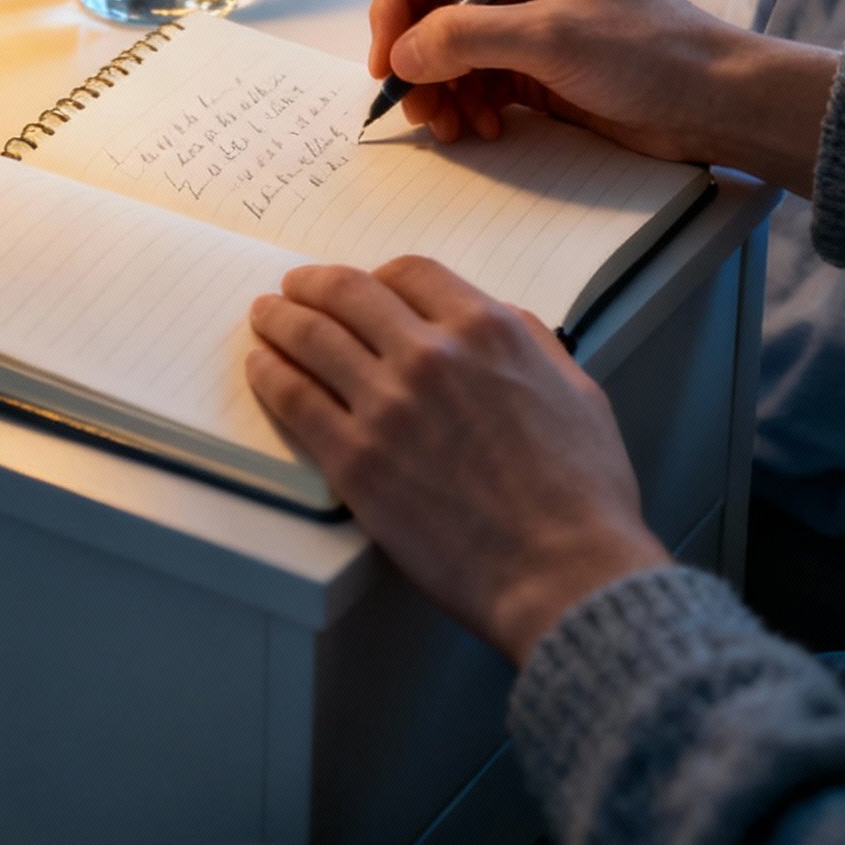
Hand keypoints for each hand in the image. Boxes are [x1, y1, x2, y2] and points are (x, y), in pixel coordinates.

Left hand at [247, 253, 666, 664]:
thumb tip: (498, 321)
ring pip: (313, 338)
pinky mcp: (355, 460)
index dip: (378, 275)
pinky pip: (295, 400)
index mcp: (487, 330)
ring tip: (264, 317)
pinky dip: (271, 375)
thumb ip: (533, 344)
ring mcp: (387, 405)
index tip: (362, 285)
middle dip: (313, 284)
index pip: (411, 273)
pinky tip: (261, 368)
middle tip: (293, 288)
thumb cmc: (583, 493)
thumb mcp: (578, 391)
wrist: (564, 571)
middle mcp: (430, 354)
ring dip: (280, 320)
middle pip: (349, 294)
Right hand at [369, 0, 837, 196]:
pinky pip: (472, 77)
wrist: (713, 101)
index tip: (388, 62)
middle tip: (417, 110)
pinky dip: (466, 105)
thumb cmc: (645, 51)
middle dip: (416, 57)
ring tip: (454, 129)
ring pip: (443, 46)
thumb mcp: (548, 38)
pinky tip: (484, 129)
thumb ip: (464, 38)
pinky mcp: (531, 60)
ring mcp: (520, 15)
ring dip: (438, 90)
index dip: (394, 3)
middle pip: (426, 3)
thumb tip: (400, 55)